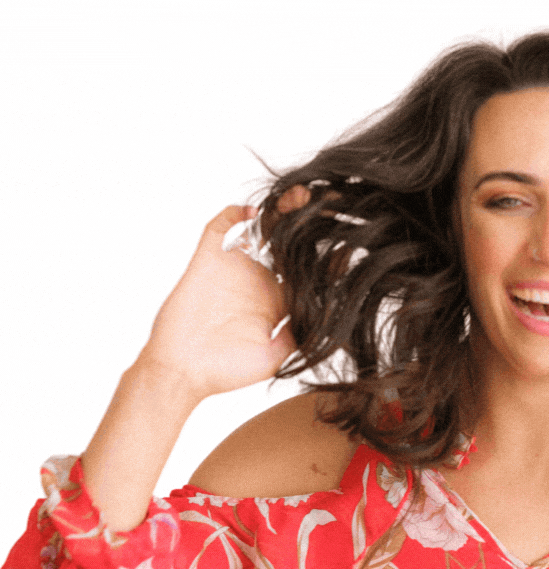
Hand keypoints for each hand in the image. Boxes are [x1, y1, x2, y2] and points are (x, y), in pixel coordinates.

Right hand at [136, 189, 310, 401]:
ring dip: (280, 209)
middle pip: (289, 240)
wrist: (181, 371)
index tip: (348, 248)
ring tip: (301, 198)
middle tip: (330, 207)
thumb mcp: (274, 357)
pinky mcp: (208, 259)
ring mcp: (234, 267)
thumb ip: (299, 334)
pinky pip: (221, 226)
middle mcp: (258, 278)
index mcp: (277, 301)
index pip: (308, 270)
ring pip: (260, 227)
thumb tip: (328, 315)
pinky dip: (235, 213)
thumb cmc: (225, 371)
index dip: (327, 257)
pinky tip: (254, 212)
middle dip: (308, 222)